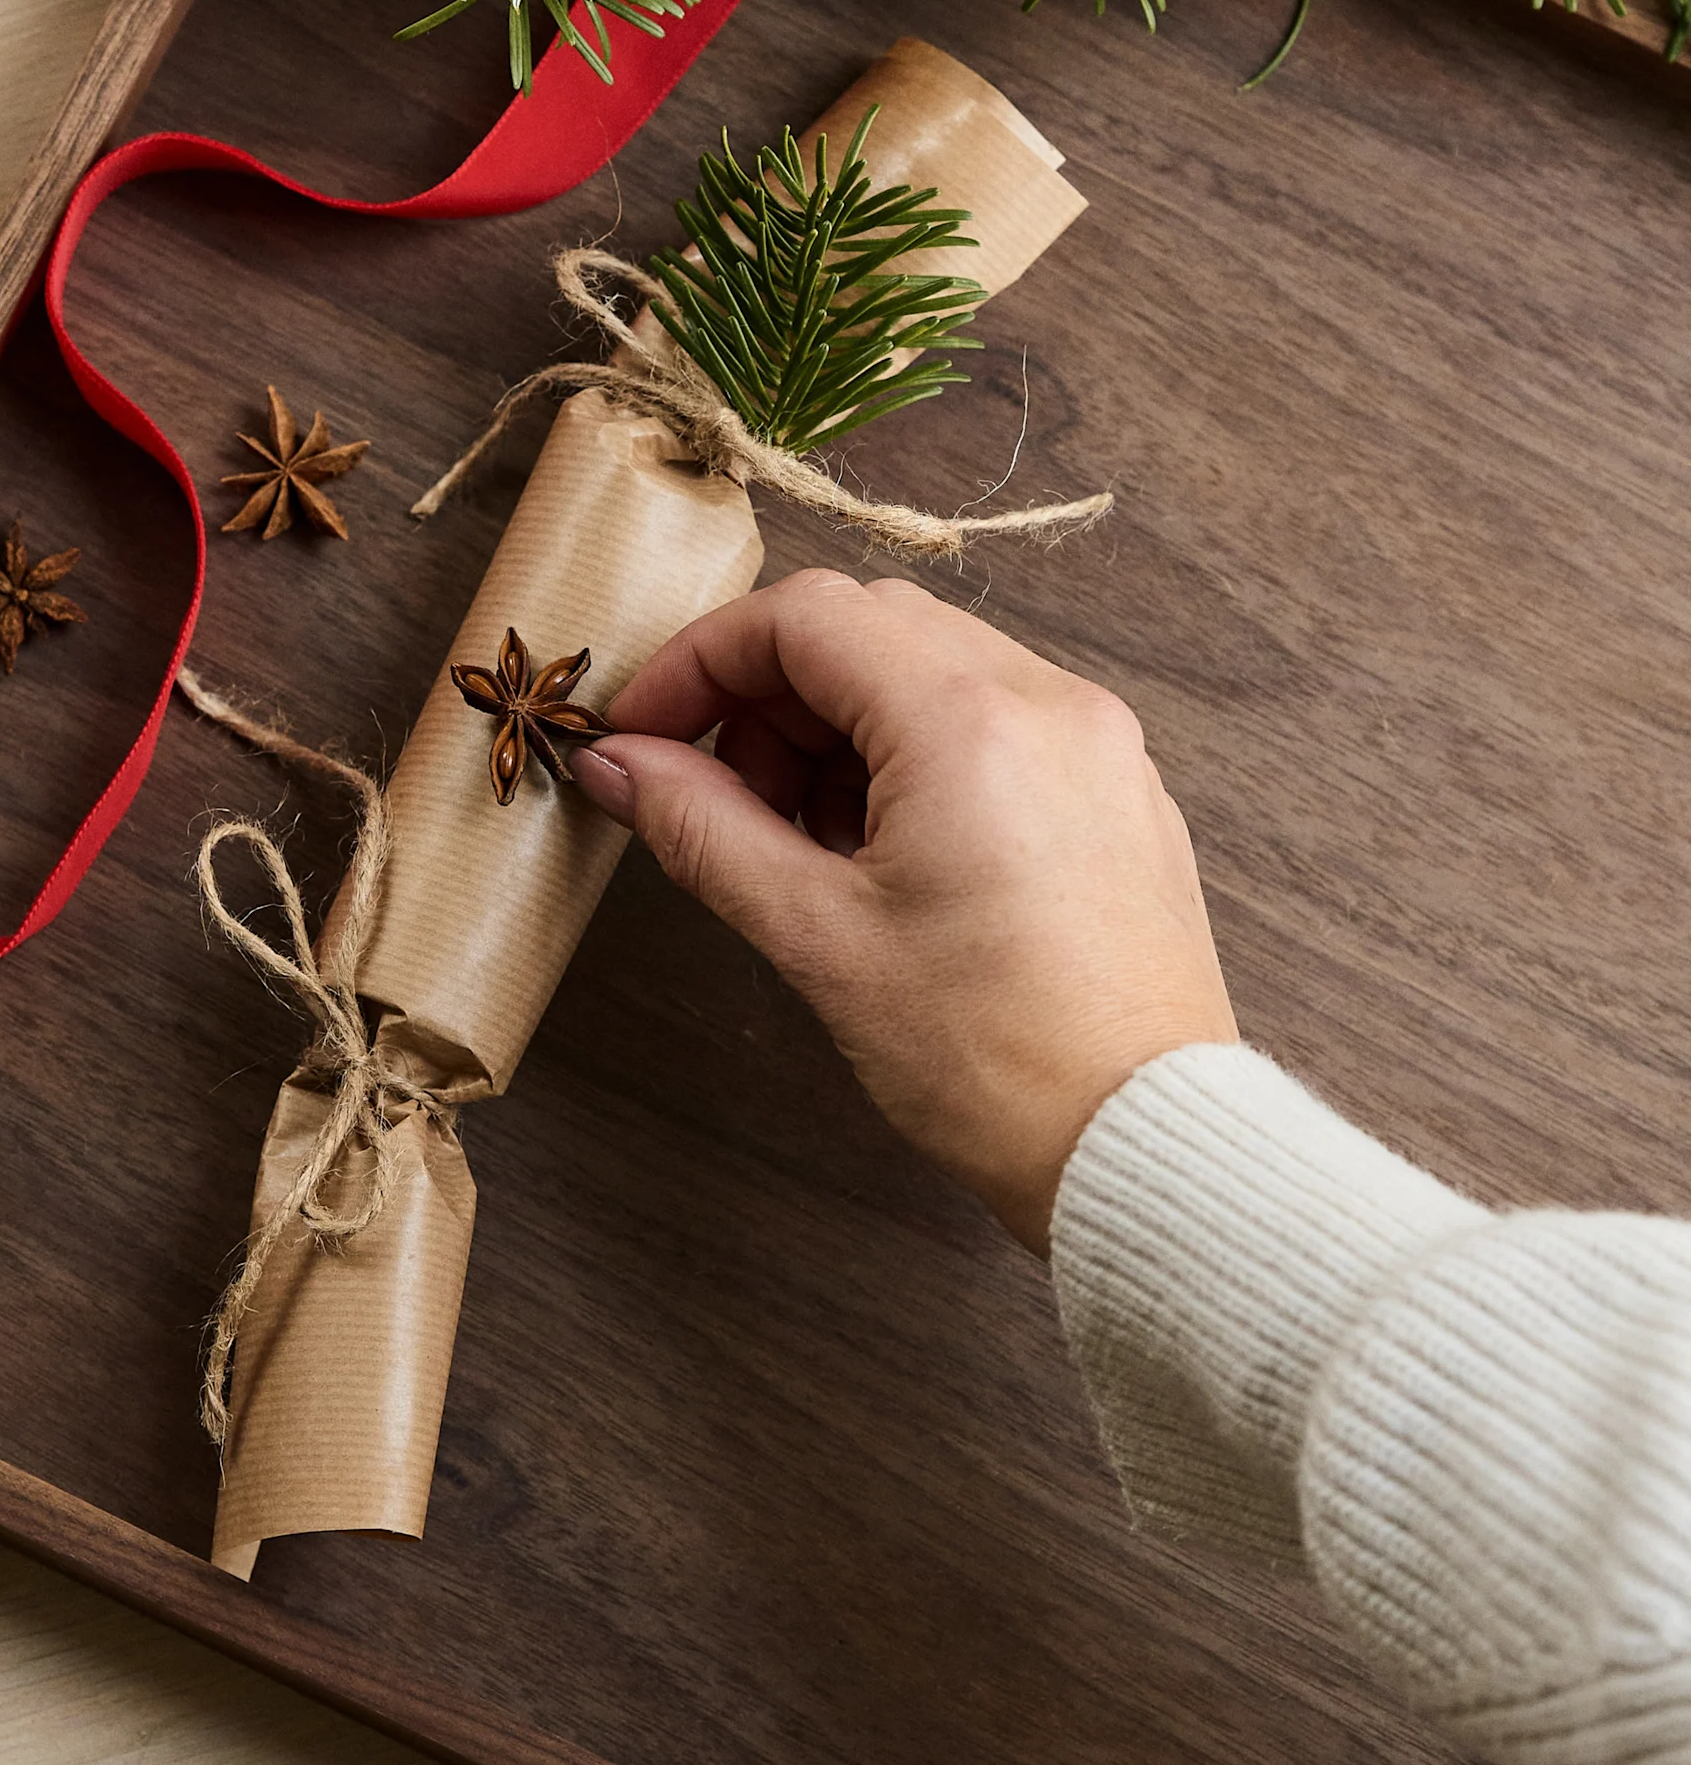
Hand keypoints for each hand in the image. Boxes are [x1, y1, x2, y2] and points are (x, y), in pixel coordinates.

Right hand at [570, 569, 1236, 1250]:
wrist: (1144, 1149)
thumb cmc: (991, 1059)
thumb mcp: (818, 938)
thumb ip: (704, 827)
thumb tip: (620, 764)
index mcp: (970, 719)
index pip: (804, 615)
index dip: (702, 661)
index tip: (647, 732)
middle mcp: (1049, 700)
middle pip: (870, 626)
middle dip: (772, 697)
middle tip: (723, 797)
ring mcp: (1098, 740)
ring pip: (935, 666)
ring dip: (844, 727)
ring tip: (810, 846)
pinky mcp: (1120, 789)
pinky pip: (999, 718)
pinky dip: (919, 753)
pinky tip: (889, 857)